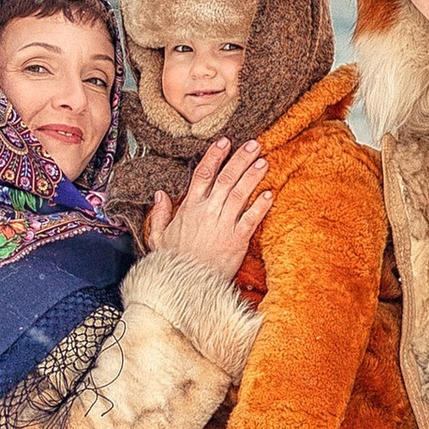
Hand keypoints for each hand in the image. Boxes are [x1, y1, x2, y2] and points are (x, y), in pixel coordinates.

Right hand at [143, 136, 270, 279]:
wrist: (185, 286)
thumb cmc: (173, 263)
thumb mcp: (158, 237)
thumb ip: (160, 214)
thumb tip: (160, 194)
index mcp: (189, 208)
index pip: (203, 174)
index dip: (214, 156)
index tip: (225, 141)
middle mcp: (207, 212)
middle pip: (226, 178)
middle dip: (240, 159)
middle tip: (253, 143)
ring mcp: (223, 225)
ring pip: (239, 194)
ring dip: (252, 176)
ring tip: (263, 161)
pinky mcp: (237, 240)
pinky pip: (251, 219)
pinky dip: (261, 205)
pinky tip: (270, 193)